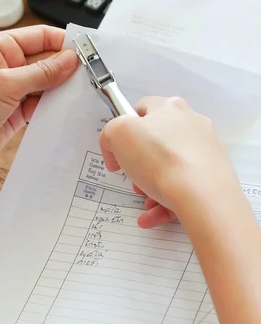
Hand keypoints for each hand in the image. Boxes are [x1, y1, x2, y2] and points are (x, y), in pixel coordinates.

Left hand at [0, 26, 77, 171]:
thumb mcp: (5, 84)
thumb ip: (41, 72)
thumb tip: (71, 60)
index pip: (38, 36)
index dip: (63, 42)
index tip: (88, 50)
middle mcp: (5, 66)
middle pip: (45, 60)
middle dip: (66, 68)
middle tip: (92, 76)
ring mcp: (11, 90)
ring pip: (46, 85)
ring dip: (61, 89)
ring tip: (84, 93)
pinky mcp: (16, 113)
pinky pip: (41, 105)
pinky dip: (53, 107)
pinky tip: (68, 109)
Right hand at [100, 96, 237, 227]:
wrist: (203, 195)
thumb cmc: (161, 160)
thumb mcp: (117, 134)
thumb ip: (110, 133)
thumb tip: (114, 145)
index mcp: (171, 108)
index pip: (143, 110)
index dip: (124, 128)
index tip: (117, 150)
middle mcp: (192, 125)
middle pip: (156, 142)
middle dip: (139, 164)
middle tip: (131, 179)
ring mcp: (206, 151)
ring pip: (169, 168)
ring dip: (150, 187)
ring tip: (144, 202)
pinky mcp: (213, 175)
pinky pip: (183, 188)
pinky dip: (165, 202)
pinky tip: (152, 216)